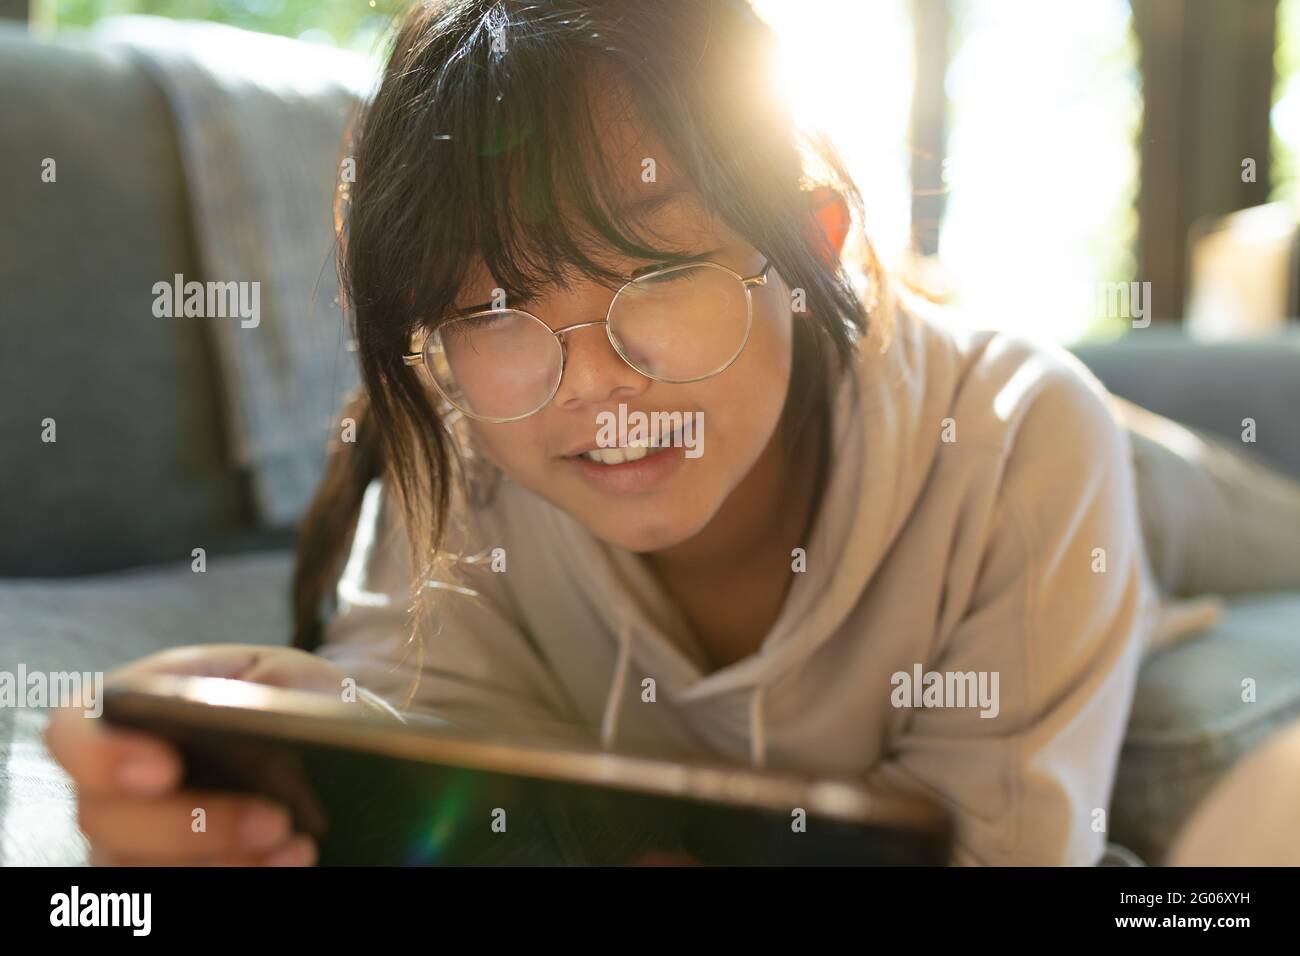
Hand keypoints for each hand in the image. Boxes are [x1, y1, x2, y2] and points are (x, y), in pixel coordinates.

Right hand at [44, 644, 351, 865]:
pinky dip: (237, 878)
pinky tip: (289, 862)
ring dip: (218, 864)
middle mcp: (116, 780)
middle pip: (105, 818)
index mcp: (133, 708)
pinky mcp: (168, 869)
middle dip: (191, 826)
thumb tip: (246, 719)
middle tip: (273, 821)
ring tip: (294, 846)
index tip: (163, 771)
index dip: (100, 755)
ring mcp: (134, 837)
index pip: (72, 730)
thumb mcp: (286, 673)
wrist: (326, 738)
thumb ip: (256, 687)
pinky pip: (174, 894)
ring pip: (136, 869)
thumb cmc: (293, 697)